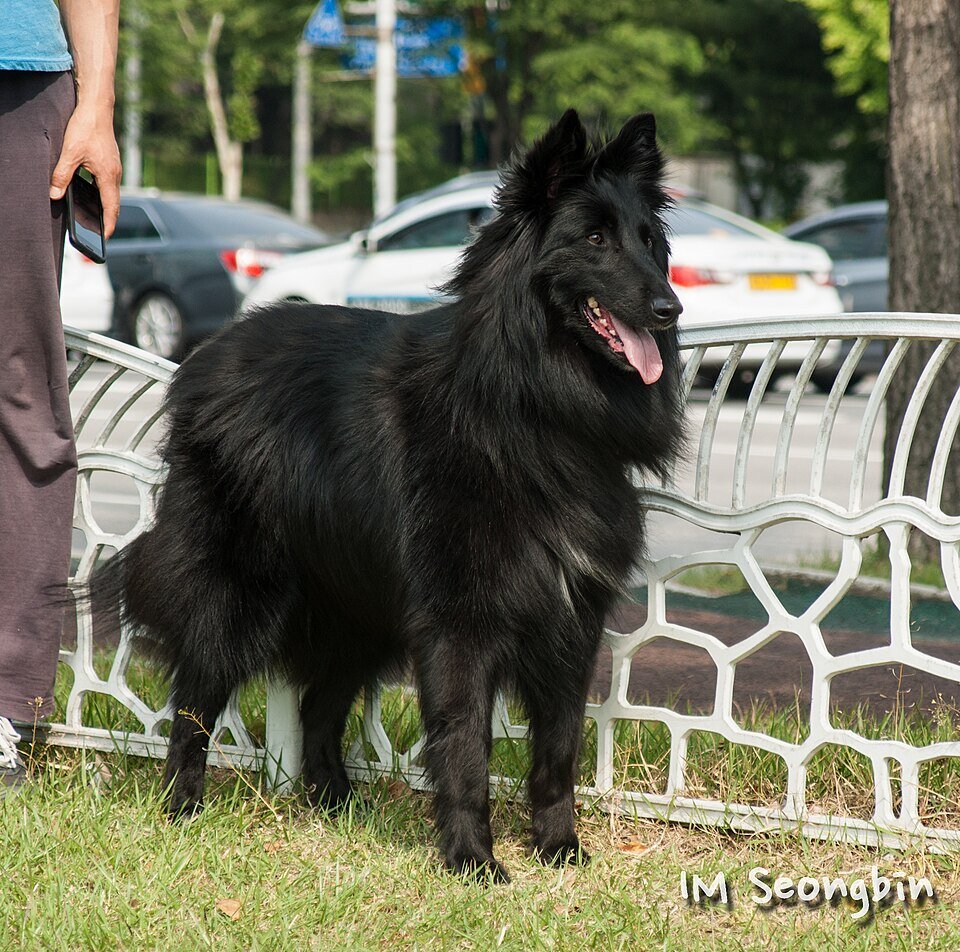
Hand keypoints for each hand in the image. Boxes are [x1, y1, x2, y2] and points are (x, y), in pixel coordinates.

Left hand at [49, 103, 121, 238]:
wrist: (97, 108)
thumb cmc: (86, 128)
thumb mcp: (70, 153)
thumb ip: (62, 176)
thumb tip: (53, 195)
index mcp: (108, 176)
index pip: (111, 208)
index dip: (109, 225)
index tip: (106, 238)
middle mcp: (115, 174)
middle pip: (114, 203)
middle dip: (108, 219)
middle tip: (101, 233)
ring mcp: (114, 167)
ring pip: (111, 193)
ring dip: (106, 206)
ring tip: (96, 216)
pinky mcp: (110, 161)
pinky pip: (108, 183)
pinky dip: (103, 193)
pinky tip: (92, 191)